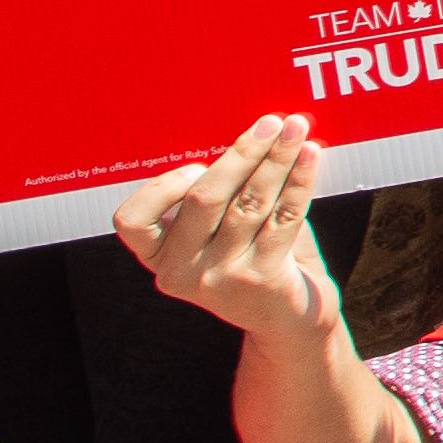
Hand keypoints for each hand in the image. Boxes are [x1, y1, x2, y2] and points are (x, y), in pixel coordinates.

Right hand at [108, 118, 340, 340]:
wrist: (288, 319)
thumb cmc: (252, 258)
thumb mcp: (219, 233)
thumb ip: (218, 196)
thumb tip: (245, 133)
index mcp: (159, 256)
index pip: (132, 220)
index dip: (163, 186)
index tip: (199, 161)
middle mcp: (182, 271)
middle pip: (204, 199)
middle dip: (240, 153)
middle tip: (270, 123)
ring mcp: (221, 278)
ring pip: (249, 203)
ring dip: (276, 159)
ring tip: (296, 128)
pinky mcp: (262, 279)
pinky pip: (284, 217)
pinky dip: (299, 180)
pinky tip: (310, 155)